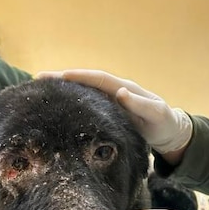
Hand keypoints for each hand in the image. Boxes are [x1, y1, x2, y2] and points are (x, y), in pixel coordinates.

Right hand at [38, 69, 192, 153]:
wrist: (171, 133)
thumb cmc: (164, 124)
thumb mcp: (156, 114)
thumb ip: (140, 105)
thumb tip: (121, 92)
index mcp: (124, 89)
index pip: (97, 79)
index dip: (78, 76)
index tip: (58, 76)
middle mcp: (114, 91)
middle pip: (84, 81)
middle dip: (62, 79)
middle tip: (37, 79)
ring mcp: (110, 101)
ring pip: (83, 92)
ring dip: (63, 89)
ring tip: (41, 90)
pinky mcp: (108, 112)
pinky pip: (87, 103)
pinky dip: (72, 101)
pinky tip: (58, 106)